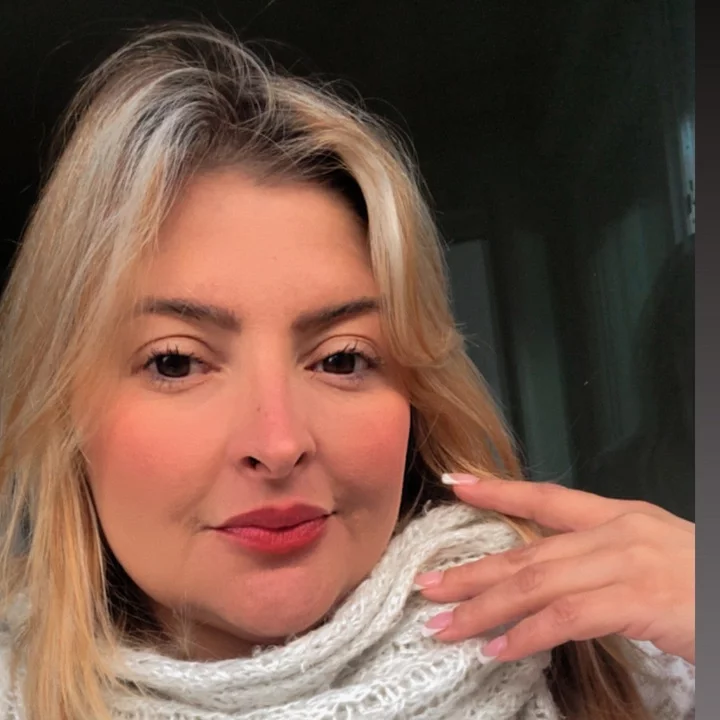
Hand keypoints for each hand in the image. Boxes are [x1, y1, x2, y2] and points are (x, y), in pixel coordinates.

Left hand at [415, 476, 694, 663]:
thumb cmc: (702, 584)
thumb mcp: (650, 556)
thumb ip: (600, 559)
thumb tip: (548, 578)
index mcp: (619, 516)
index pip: (544, 497)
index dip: (497, 490)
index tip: (455, 483)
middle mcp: (617, 532)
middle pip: (527, 550)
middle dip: (472, 571)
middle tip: (429, 585)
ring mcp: (627, 562)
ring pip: (536, 583)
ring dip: (485, 608)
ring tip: (446, 625)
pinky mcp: (638, 599)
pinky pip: (566, 617)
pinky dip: (526, 634)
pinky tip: (498, 648)